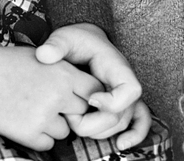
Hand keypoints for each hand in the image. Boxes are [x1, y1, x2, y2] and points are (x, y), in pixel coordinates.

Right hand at [0, 44, 97, 150]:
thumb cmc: (8, 63)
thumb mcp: (41, 58)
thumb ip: (64, 72)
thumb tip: (85, 90)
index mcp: (63, 72)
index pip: (93, 90)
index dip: (85, 93)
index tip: (74, 93)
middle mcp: (57, 95)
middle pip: (81, 113)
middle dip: (69, 110)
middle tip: (50, 101)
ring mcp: (44, 117)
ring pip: (64, 131)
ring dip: (53, 124)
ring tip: (33, 109)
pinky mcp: (29, 134)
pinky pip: (47, 144)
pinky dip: (39, 136)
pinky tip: (24, 120)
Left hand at [36, 24, 151, 148]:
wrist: (86, 42)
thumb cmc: (78, 40)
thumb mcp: (66, 37)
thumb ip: (56, 45)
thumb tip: (43, 56)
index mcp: (117, 67)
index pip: (130, 90)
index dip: (111, 102)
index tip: (89, 99)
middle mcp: (125, 85)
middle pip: (121, 116)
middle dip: (94, 123)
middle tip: (70, 115)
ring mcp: (126, 97)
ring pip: (121, 124)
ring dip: (99, 131)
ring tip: (75, 122)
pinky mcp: (123, 105)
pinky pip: (140, 123)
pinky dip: (134, 136)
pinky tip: (120, 145)